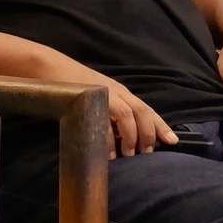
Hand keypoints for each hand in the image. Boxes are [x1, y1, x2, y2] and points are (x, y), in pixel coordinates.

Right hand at [48, 57, 173, 156]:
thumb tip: (119, 140)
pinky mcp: (90, 98)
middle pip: (142, 112)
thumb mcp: (97, 99)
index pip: (146, 109)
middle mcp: (117, 92)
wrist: (49, 67)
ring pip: (128, 115)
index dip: (161, 125)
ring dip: (131, 137)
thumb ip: (108, 114)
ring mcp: (104, 94)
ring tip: (129, 155)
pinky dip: (109, 138)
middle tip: (146, 154)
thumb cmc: (72, 86)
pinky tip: (108, 153)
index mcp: (121, 92)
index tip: (173, 141)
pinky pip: (105, 120)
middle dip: (148, 134)